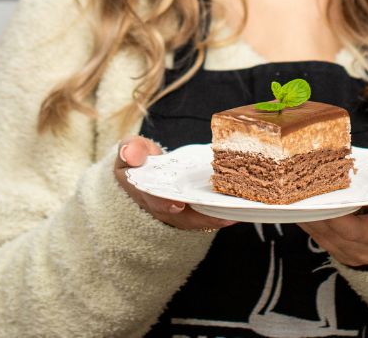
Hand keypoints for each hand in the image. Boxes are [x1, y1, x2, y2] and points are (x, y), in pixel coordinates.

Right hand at [114, 136, 236, 231]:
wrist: (143, 168)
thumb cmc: (137, 158)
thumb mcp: (129, 149)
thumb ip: (131, 150)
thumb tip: (131, 154)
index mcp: (143, 192)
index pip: (153, 201)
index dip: (164, 203)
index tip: (177, 204)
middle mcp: (161, 207)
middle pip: (182, 217)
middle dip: (201, 217)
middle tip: (222, 215)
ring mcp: (177, 211)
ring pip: (197, 219)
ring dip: (216, 217)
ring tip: (236, 212)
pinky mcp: (190, 209)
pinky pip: (206, 214)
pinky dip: (220, 212)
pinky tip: (238, 208)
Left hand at [299, 139, 367, 267]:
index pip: (355, 230)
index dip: (335, 215)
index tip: (320, 193)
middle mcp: (364, 249)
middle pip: (330, 231)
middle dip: (312, 208)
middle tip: (295, 183)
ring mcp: (347, 253)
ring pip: (318, 234)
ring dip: (304, 212)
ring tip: (289, 188)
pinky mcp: (334, 250)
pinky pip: (315, 234)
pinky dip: (304, 216)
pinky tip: (293, 198)